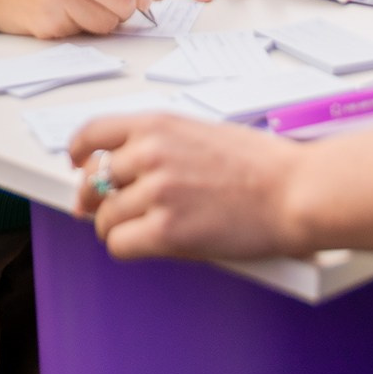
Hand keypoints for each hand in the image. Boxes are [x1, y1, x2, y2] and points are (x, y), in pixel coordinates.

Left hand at [70, 113, 306, 261]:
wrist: (295, 192)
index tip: (77, 166)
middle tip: (103, 212)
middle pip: (93, 181)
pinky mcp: (166, 232)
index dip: (79, 154)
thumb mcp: (201, 133)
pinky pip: (119, 244)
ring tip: (143, 231)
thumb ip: (160, 145)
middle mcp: (149, 154)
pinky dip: (128, 248)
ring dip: (118, 228)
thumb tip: (122, 167)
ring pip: (105, 219)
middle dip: (95, 200)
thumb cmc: (261, 165)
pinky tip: (148, 245)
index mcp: (157, 125)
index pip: (92, 134)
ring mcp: (156, 193)